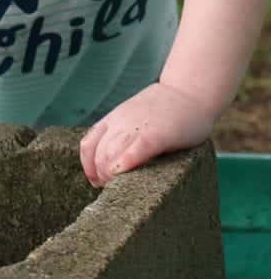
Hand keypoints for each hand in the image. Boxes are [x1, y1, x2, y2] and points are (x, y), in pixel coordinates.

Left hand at [79, 82, 214, 186]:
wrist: (189, 90)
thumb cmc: (166, 110)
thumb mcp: (135, 119)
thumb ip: (123, 136)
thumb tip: (114, 165)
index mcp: (114, 120)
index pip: (89, 145)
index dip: (89, 167)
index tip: (98, 182)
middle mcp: (120, 123)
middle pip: (98, 154)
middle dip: (101, 176)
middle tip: (113, 188)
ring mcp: (137, 127)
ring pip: (110, 154)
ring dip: (110, 175)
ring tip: (121, 187)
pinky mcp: (157, 134)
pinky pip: (135, 149)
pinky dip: (125, 162)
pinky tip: (122, 172)